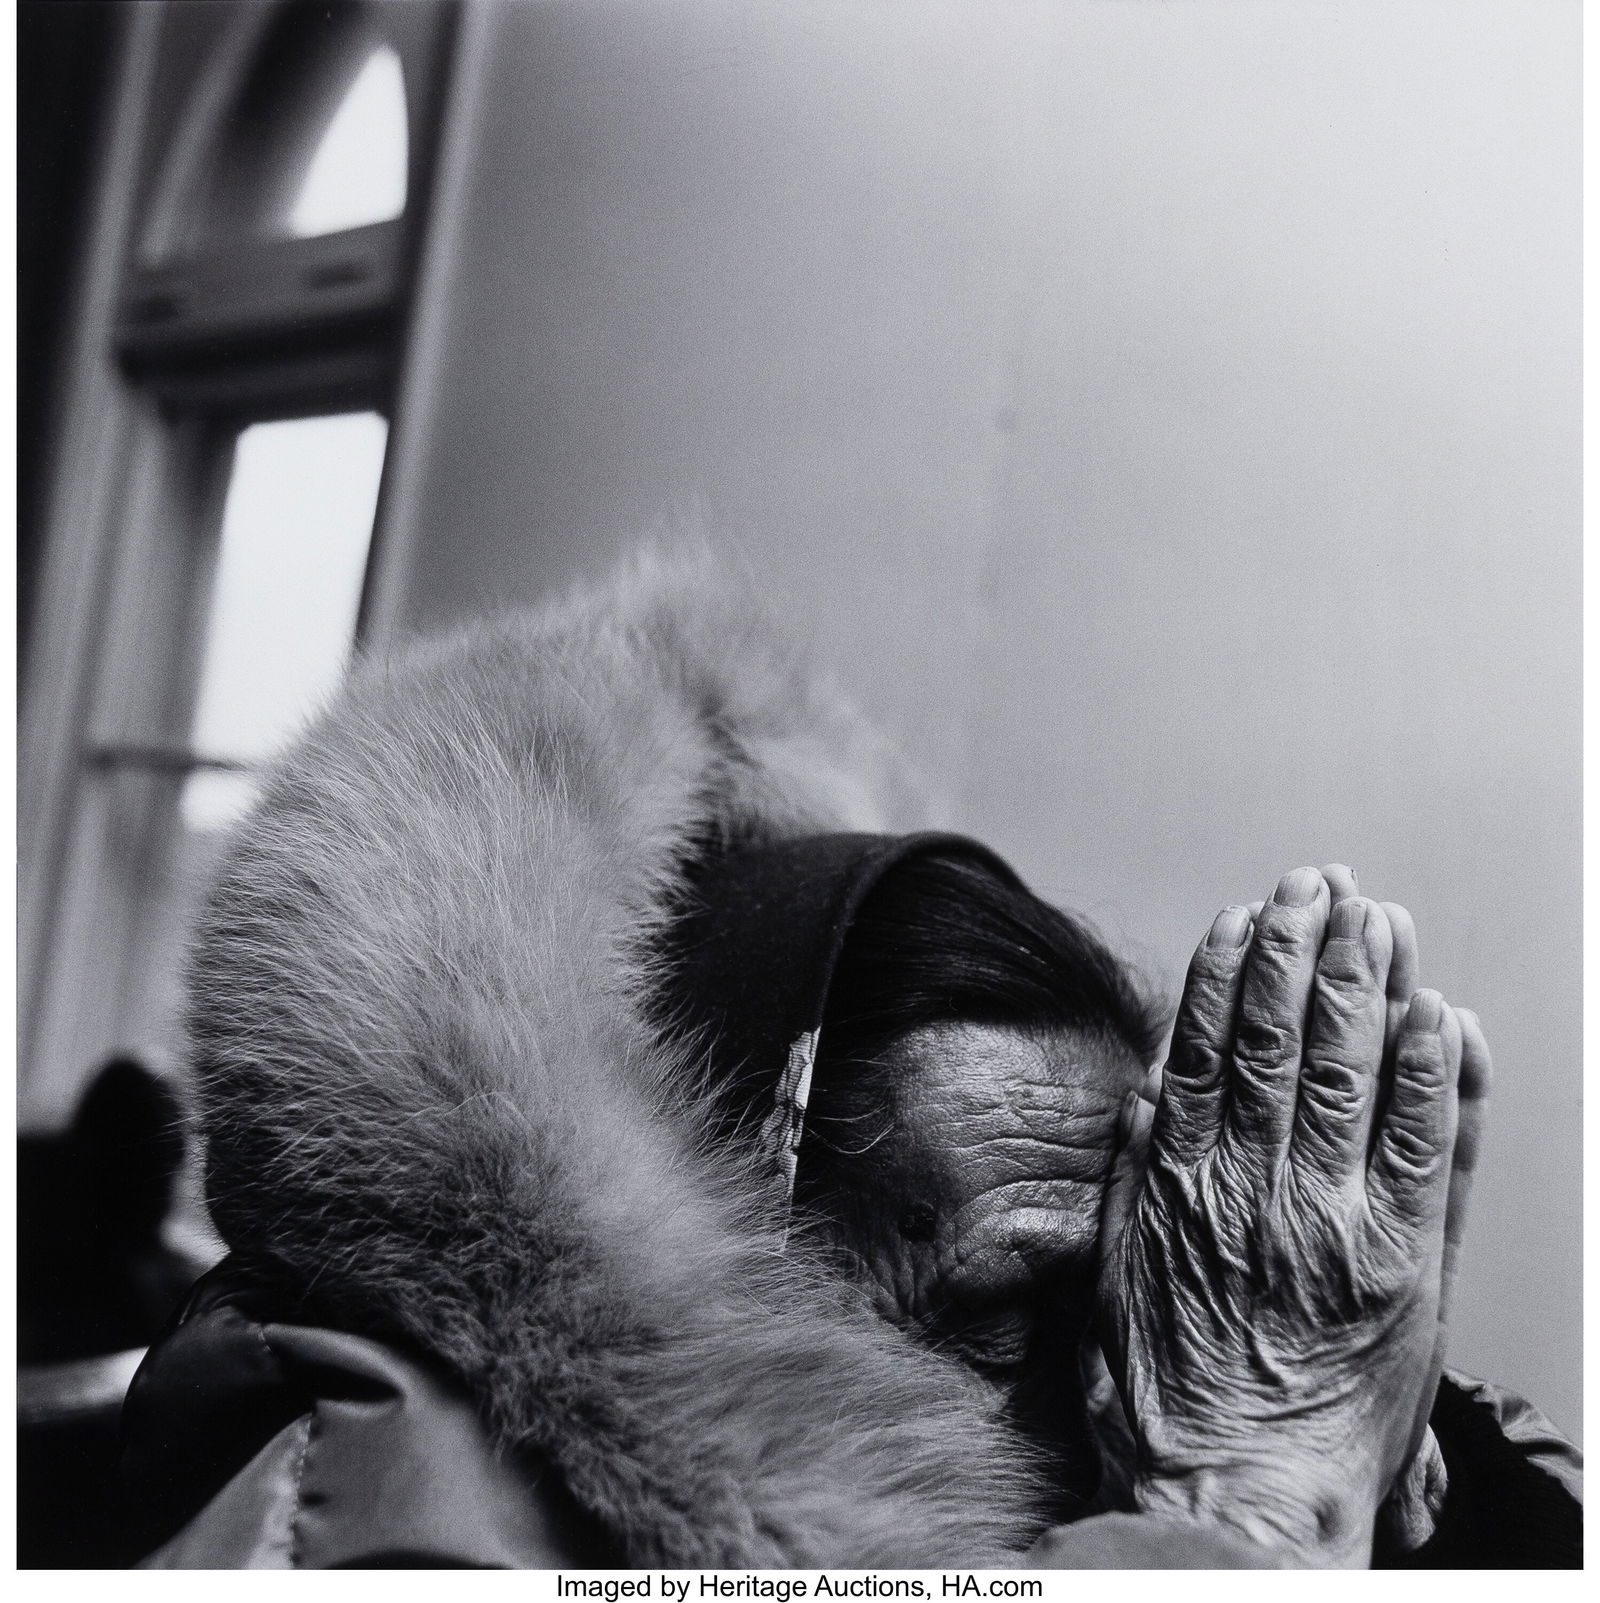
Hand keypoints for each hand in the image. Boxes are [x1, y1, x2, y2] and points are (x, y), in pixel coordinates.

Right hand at [1097, 867, 1468, 1565]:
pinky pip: (1430, 1149)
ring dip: (1364, 982)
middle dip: (1303, 948)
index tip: (1242, 913)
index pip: (1208, 1046)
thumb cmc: (1166, 1397)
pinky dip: (1436, 1075)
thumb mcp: (1114, 1277)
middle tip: (1317, 880)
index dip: (1227, 969)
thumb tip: (1150, 1092)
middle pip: (1282, 1038)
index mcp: (1184, 1183)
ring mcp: (1336, 1220)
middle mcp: (1259, 1185)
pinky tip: (1438, 1011)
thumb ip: (1133, 1177)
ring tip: (1374, 912)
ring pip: (1350, 1071)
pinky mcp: (1407, 1265)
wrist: (1239, 1496)